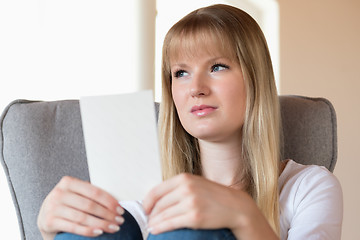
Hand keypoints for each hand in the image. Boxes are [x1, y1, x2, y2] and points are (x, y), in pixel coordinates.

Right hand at [37, 176, 124, 239]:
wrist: (45, 216)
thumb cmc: (68, 203)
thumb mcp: (76, 193)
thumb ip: (91, 193)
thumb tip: (116, 201)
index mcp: (68, 182)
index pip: (94, 192)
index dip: (109, 201)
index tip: (120, 210)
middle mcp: (59, 193)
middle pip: (90, 205)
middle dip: (108, 214)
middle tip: (120, 221)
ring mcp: (53, 207)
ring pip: (83, 217)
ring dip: (101, 224)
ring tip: (114, 228)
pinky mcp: (49, 221)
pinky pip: (74, 227)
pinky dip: (88, 230)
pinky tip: (99, 232)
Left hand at [143, 173, 277, 239]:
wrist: (235, 206)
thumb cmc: (214, 196)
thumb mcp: (195, 184)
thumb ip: (178, 187)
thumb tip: (158, 199)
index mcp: (184, 178)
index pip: (157, 190)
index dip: (147, 202)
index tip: (145, 209)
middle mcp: (186, 188)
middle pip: (159, 204)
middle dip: (150, 214)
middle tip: (148, 220)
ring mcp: (191, 203)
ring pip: (163, 214)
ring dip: (153, 222)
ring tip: (150, 227)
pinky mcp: (195, 217)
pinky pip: (171, 223)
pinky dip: (160, 228)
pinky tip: (156, 230)